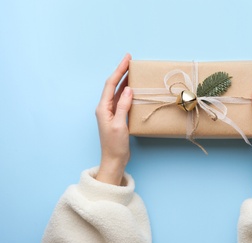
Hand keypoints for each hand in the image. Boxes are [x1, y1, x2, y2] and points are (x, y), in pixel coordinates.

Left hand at [95, 54, 132, 184]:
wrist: (114, 159)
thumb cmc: (115, 145)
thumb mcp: (119, 125)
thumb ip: (122, 106)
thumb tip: (128, 89)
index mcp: (103, 108)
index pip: (110, 84)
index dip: (119, 70)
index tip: (127, 59)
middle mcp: (105, 107)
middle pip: (113, 85)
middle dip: (121, 72)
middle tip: (130, 60)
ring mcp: (111, 112)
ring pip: (117, 91)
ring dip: (124, 80)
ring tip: (133, 71)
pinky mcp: (117, 117)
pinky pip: (121, 100)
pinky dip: (127, 92)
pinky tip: (133, 88)